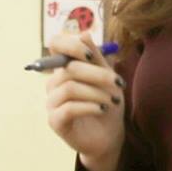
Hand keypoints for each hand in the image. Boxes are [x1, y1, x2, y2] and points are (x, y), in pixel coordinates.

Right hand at [44, 33, 124, 164]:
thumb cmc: (108, 104)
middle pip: (69, 68)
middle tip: (119, 84)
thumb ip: (97, 58)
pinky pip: (69, 107)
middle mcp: (54, 83)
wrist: (109, 137)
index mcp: (66, 68)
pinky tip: (102, 110)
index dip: (71, 45)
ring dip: (97, 93)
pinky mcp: (54, 120)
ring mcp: (52, 102)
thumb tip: (84, 33)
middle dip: (98, 75)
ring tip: (113, 101)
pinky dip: (90, 107)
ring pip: (70, 87)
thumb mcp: (108, 79)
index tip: (91, 55)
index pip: (55, 44)